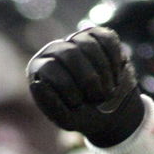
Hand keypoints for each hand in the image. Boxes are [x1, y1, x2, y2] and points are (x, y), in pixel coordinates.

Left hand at [26, 26, 143, 147]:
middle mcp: (53, 49)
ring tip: (108, 90)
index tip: (78, 103)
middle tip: (98, 98)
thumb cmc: (83, 115)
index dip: (67, 87)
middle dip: (89, 80)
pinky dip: (114, 61)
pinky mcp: (96, 34)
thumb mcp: (67, 118)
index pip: (48, 67)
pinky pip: (107, 39)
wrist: (109, 109)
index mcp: (39, 69)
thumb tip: (37, 83)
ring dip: (104, 72)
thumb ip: (51, 105)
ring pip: (89, 45)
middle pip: (70, 54)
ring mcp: (74, 39)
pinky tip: (115, 77)